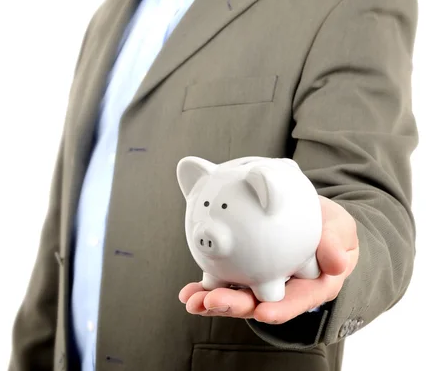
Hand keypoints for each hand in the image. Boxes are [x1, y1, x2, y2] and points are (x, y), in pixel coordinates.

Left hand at [178, 196, 358, 323]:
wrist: (311, 216)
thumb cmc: (328, 227)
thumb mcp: (341, 228)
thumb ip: (337, 241)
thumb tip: (336, 263)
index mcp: (312, 285)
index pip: (297, 300)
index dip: (280, 309)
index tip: (263, 312)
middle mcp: (284, 290)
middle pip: (260, 302)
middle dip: (235, 306)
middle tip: (212, 302)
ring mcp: (261, 283)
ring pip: (237, 296)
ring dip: (213, 301)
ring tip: (192, 300)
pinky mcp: (244, 273)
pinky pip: (224, 281)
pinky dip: (206, 287)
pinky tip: (188, 291)